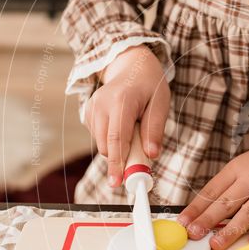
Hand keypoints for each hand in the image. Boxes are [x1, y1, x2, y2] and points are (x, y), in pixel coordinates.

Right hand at [84, 45, 170, 186]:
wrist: (131, 66)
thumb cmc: (150, 86)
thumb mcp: (161, 103)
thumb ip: (155, 129)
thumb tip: (152, 155)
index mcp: (122, 100)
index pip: (117, 138)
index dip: (117, 163)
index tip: (118, 183)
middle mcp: (102, 104)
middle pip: (106, 146)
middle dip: (121, 160)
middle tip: (139, 164)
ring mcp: (92, 108)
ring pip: (101, 144)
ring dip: (118, 148)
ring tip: (134, 131)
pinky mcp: (88, 113)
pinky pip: (99, 138)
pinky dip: (112, 140)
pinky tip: (122, 125)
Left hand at [178, 131, 248, 249]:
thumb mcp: (239, 168)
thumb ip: (222, 188)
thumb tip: (199, 212)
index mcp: (238, 168)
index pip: (213, 190)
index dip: (196, 207)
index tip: (183, 222)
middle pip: (228, 201)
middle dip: (208, 219)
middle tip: (193, 233)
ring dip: (232, 229)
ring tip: (216, 243)